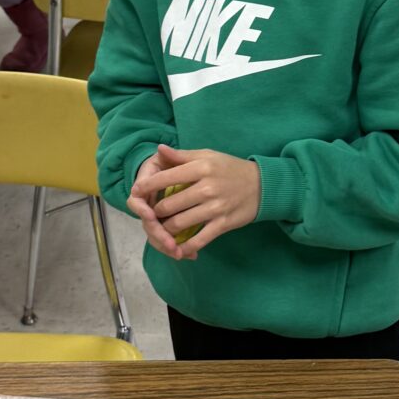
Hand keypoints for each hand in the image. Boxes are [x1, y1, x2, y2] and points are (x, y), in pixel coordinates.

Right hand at [127, 151, 186, 260]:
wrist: (189, 174)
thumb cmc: (178, 166)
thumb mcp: (178, 160)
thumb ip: (171, 157)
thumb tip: (161, 149)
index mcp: (145, 188)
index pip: (137, 201)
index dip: (142, 210)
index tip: (151, 216)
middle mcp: (148, 205)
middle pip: (147, 225)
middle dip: (158, 235)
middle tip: (171, 245)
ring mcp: (158, 218)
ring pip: (157, 237)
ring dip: (166, 246)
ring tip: (181, 254)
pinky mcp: (170, 228)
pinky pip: (171, 241)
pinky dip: (181, 248)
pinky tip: (191, 254)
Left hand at [140, 142, 260, 257]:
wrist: (262, 185)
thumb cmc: (230, 168)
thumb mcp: (207, 156)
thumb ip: (182, 156)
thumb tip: (159, 150)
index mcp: (201, 168)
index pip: (166, 178)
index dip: (146, 186)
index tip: (136, 192)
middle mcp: (207, 188)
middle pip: (169, 205)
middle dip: (154, 212)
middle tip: (149, 214)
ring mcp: (215, 208)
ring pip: (180, 224)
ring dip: (166, 229)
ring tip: (161, 227)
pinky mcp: (223, 224)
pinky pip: (199, 239)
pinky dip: (186, 246)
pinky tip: (177, 248)